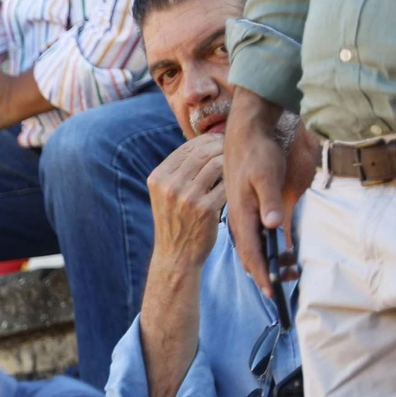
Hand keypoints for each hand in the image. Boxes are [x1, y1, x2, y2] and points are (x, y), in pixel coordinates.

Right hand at [147, 134, 225, 271]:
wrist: (175, 256)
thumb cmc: (175, 222)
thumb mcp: (165, 195)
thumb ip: (178, 172)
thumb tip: (201, 145)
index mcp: (157, 178)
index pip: (186, 148)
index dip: (206, 141)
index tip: (219, 142)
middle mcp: (170, 185)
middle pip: (202, 152)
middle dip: (221, 147)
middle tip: (233, 149)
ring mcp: (187, 197)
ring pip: (216, 164)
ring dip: (229, 162)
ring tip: (236, 164)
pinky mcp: (206, 210)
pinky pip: (225, 185)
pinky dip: (233, 181)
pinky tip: (237, 182)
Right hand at [223, 89, 315, 292]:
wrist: (247, 133)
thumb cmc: (257, 152)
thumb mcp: (266, 175)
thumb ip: (269, 200)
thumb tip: (273, 225)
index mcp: (242, 214)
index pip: (251, 252)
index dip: (261, 273)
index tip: (271, 292)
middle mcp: (240, 217)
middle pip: (249, 254)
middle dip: (262, 273)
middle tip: (278, 291)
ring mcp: (243, 213)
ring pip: (251, 246)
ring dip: (264, 262)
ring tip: (279, 275)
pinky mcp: (248, 207)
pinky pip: (254, 235)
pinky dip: (263, 248)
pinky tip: (272, 252)